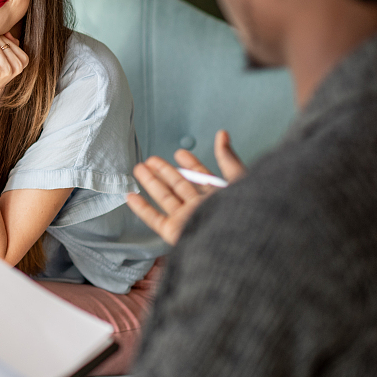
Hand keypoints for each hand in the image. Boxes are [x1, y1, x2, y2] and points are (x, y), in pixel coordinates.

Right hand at [126, 130, 245, 245]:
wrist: (238, 242)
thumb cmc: (244, 212)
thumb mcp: (238, 178)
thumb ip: (228, 158)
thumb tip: (222, 134)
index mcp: (219, 196)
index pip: (201, 176)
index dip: (190, 163)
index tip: (179, 153)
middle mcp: (201, 207)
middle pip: (179, 186)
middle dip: (165, 171)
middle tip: (151, 159)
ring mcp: (187, 219)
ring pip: (165, 198)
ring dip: (151, 183)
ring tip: (139, 169)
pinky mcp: (175, 232)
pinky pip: (155, 219)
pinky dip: (142, 209)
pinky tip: (132, 197)